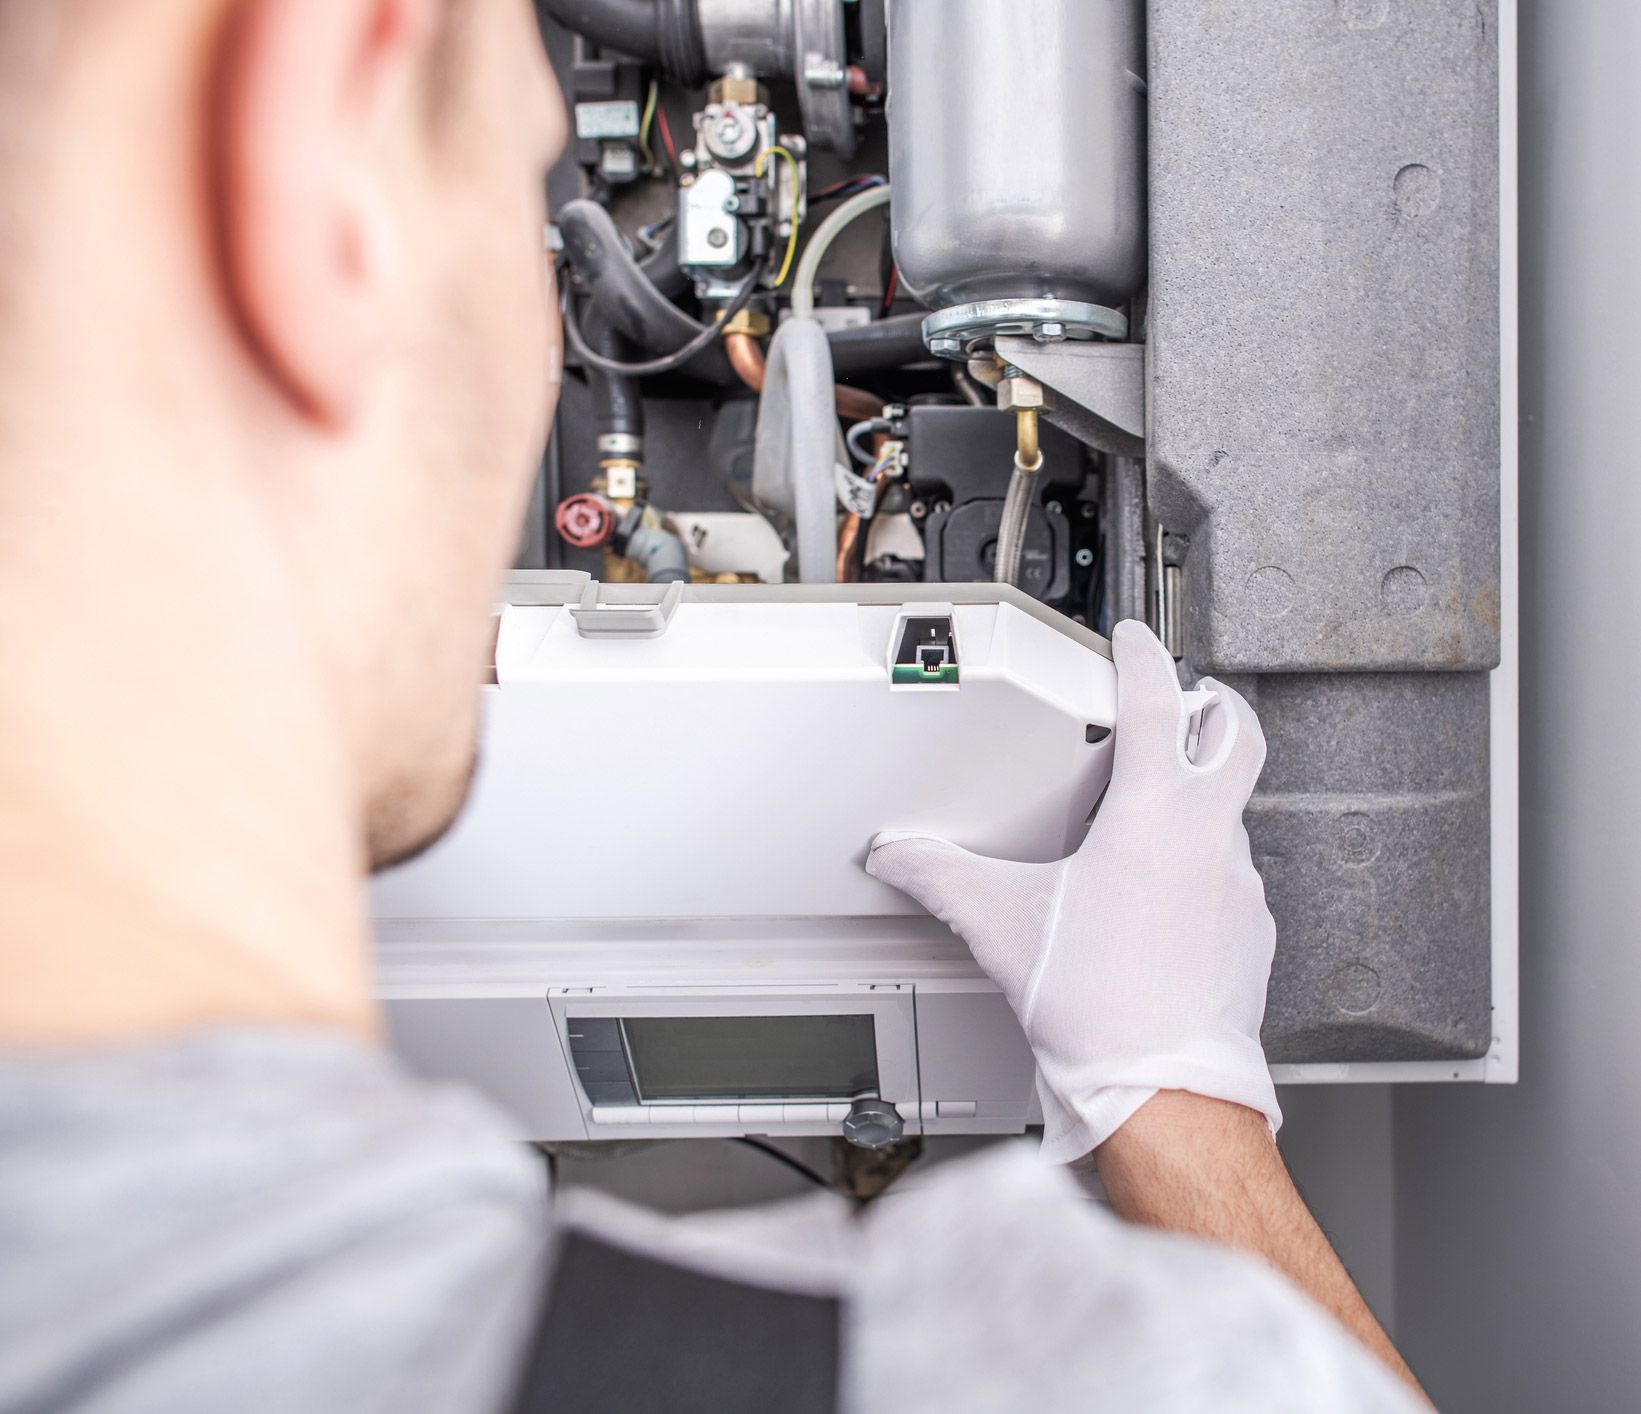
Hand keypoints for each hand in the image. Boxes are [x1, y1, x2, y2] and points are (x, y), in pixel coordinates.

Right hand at [866, 619, 1280, 1162]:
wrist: (1164, 1091)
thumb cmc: (1100, 1010)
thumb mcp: (1001, 926)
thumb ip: (940, 877)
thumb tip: (899, 856)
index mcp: (1153, 818)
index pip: (1160, 703)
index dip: (1144, 657)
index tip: (1135, 641)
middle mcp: (1209, 840)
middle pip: (1237, 735)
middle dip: (1215, 704)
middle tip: (1187, 698)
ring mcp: (1239, 886)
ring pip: (1232, 810)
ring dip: (1200, 795)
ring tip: (1150, 814)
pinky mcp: (1250, 931)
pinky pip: (1232, 874)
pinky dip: (1202, 863)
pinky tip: (1163, 896)